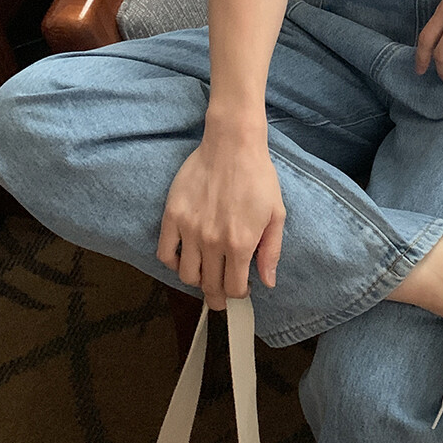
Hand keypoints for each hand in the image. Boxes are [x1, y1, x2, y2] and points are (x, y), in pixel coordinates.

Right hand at [156, 128, 284, 310]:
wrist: (232, 145)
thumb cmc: (258, 177)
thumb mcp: (276, 214)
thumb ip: (271, 251)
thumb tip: (268, 282)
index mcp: (241, 243)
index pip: (234, 287)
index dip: (238, 295)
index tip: (242, 290)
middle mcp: (213, 241)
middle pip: (209, 286)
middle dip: (217, 297)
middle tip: (221, 296)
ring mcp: (190, 230)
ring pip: (187, 275)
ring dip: (197, 281)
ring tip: (206, 274)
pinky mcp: (172, 216)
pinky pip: (165, 253)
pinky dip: (174, 263)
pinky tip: (186, 258)